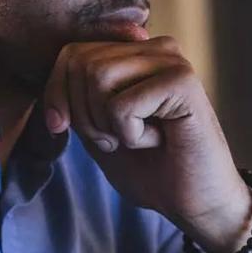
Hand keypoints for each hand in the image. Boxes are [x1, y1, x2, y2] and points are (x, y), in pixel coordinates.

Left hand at [41, 37, 251, 248]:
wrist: (196, 203)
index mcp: (137, 54)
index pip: (72, 53)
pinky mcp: (183, 83)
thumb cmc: (151, 169)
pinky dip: (131, 135)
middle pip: (82, 64)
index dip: (56, 93)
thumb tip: (55, 75)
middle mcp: (157, 49)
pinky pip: (122, 105)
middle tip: (115, 140)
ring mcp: (173, 62)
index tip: (61, 126)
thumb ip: (76, 98)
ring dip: (106, 124)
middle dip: (84, 114)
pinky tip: (159, 141)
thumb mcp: (97, 129)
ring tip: (137, 139)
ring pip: (98, 77)